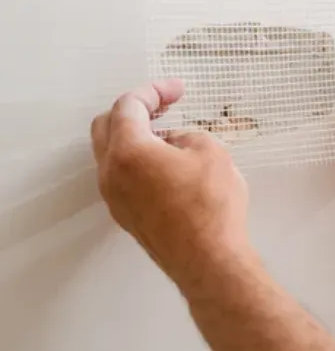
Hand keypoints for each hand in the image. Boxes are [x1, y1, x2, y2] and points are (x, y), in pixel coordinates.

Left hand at [90, 80, 249, 282]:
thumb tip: (176, 143)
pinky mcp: (127, 216)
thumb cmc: (211, 207)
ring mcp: (115, 198)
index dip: (154, 91)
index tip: (177, 90)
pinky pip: (122, 176)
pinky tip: (168, 163)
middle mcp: (111, 173)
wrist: (209, 259)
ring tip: (171, 135)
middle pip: (107, 126)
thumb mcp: (211, 152)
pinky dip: (138, 160)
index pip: (129, 106)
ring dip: (136, 136)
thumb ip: (188, 136)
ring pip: (112, 153)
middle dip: (135, 110)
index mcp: (128, 151)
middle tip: (165, 105)